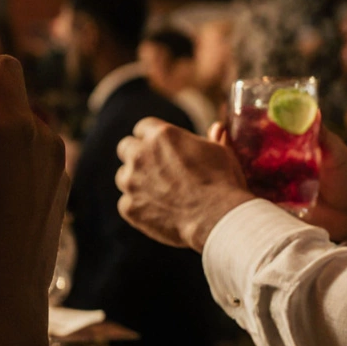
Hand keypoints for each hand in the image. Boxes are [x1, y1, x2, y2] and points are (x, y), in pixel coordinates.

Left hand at [116, 118, 252, 251]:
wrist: (218, 218)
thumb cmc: (223, 182)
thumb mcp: (220, 153)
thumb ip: (211, 139)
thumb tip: (217, 128)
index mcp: (161, 135)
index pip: (143, 127)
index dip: (152, 138)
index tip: (160, 148)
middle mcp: (140, 155)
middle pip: (126, 148)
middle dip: (137, 156)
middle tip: (154, 169)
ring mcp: (131, 182)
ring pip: (123, 177)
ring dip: (136, 182)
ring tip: (159, 194)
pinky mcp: (129, 207)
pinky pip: (127, 204)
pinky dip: (139, 208)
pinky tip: (159, 213)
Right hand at [201, 121, 346, 249]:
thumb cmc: (346, 180)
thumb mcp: (335, 152)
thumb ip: (322, 133)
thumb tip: (312, 110)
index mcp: (286, 148)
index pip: (257, 132)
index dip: (241, 123)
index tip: (231, 114)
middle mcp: (273, 166)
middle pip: (240, 149)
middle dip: (224, 139)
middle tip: (219, 131)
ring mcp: (270, 186)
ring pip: (239, 171)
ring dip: (225, 161)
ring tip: (218, 151)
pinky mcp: (270, 206)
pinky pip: (249, 197)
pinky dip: (236, 189)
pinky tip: (227, 182)